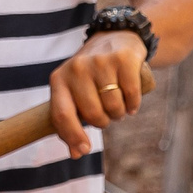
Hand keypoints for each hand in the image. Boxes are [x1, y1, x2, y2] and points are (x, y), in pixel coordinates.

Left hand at [47, 32, 153, 158]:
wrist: (115, 38)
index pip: (61, 115)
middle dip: (103, 122)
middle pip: (92, 114)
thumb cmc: (91, 76)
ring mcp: (100, 62)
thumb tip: (77, 154)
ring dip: (119, 114)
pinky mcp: (123, 58)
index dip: (72, 137)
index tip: (84, 150)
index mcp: (59, 79)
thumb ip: (71, 122)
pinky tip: (131, 104)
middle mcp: (77, 68)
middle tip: (107, 116)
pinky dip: (133, 105)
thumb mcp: (74, 93)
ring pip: (113, 106)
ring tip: (118, 106)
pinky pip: (131, 95)